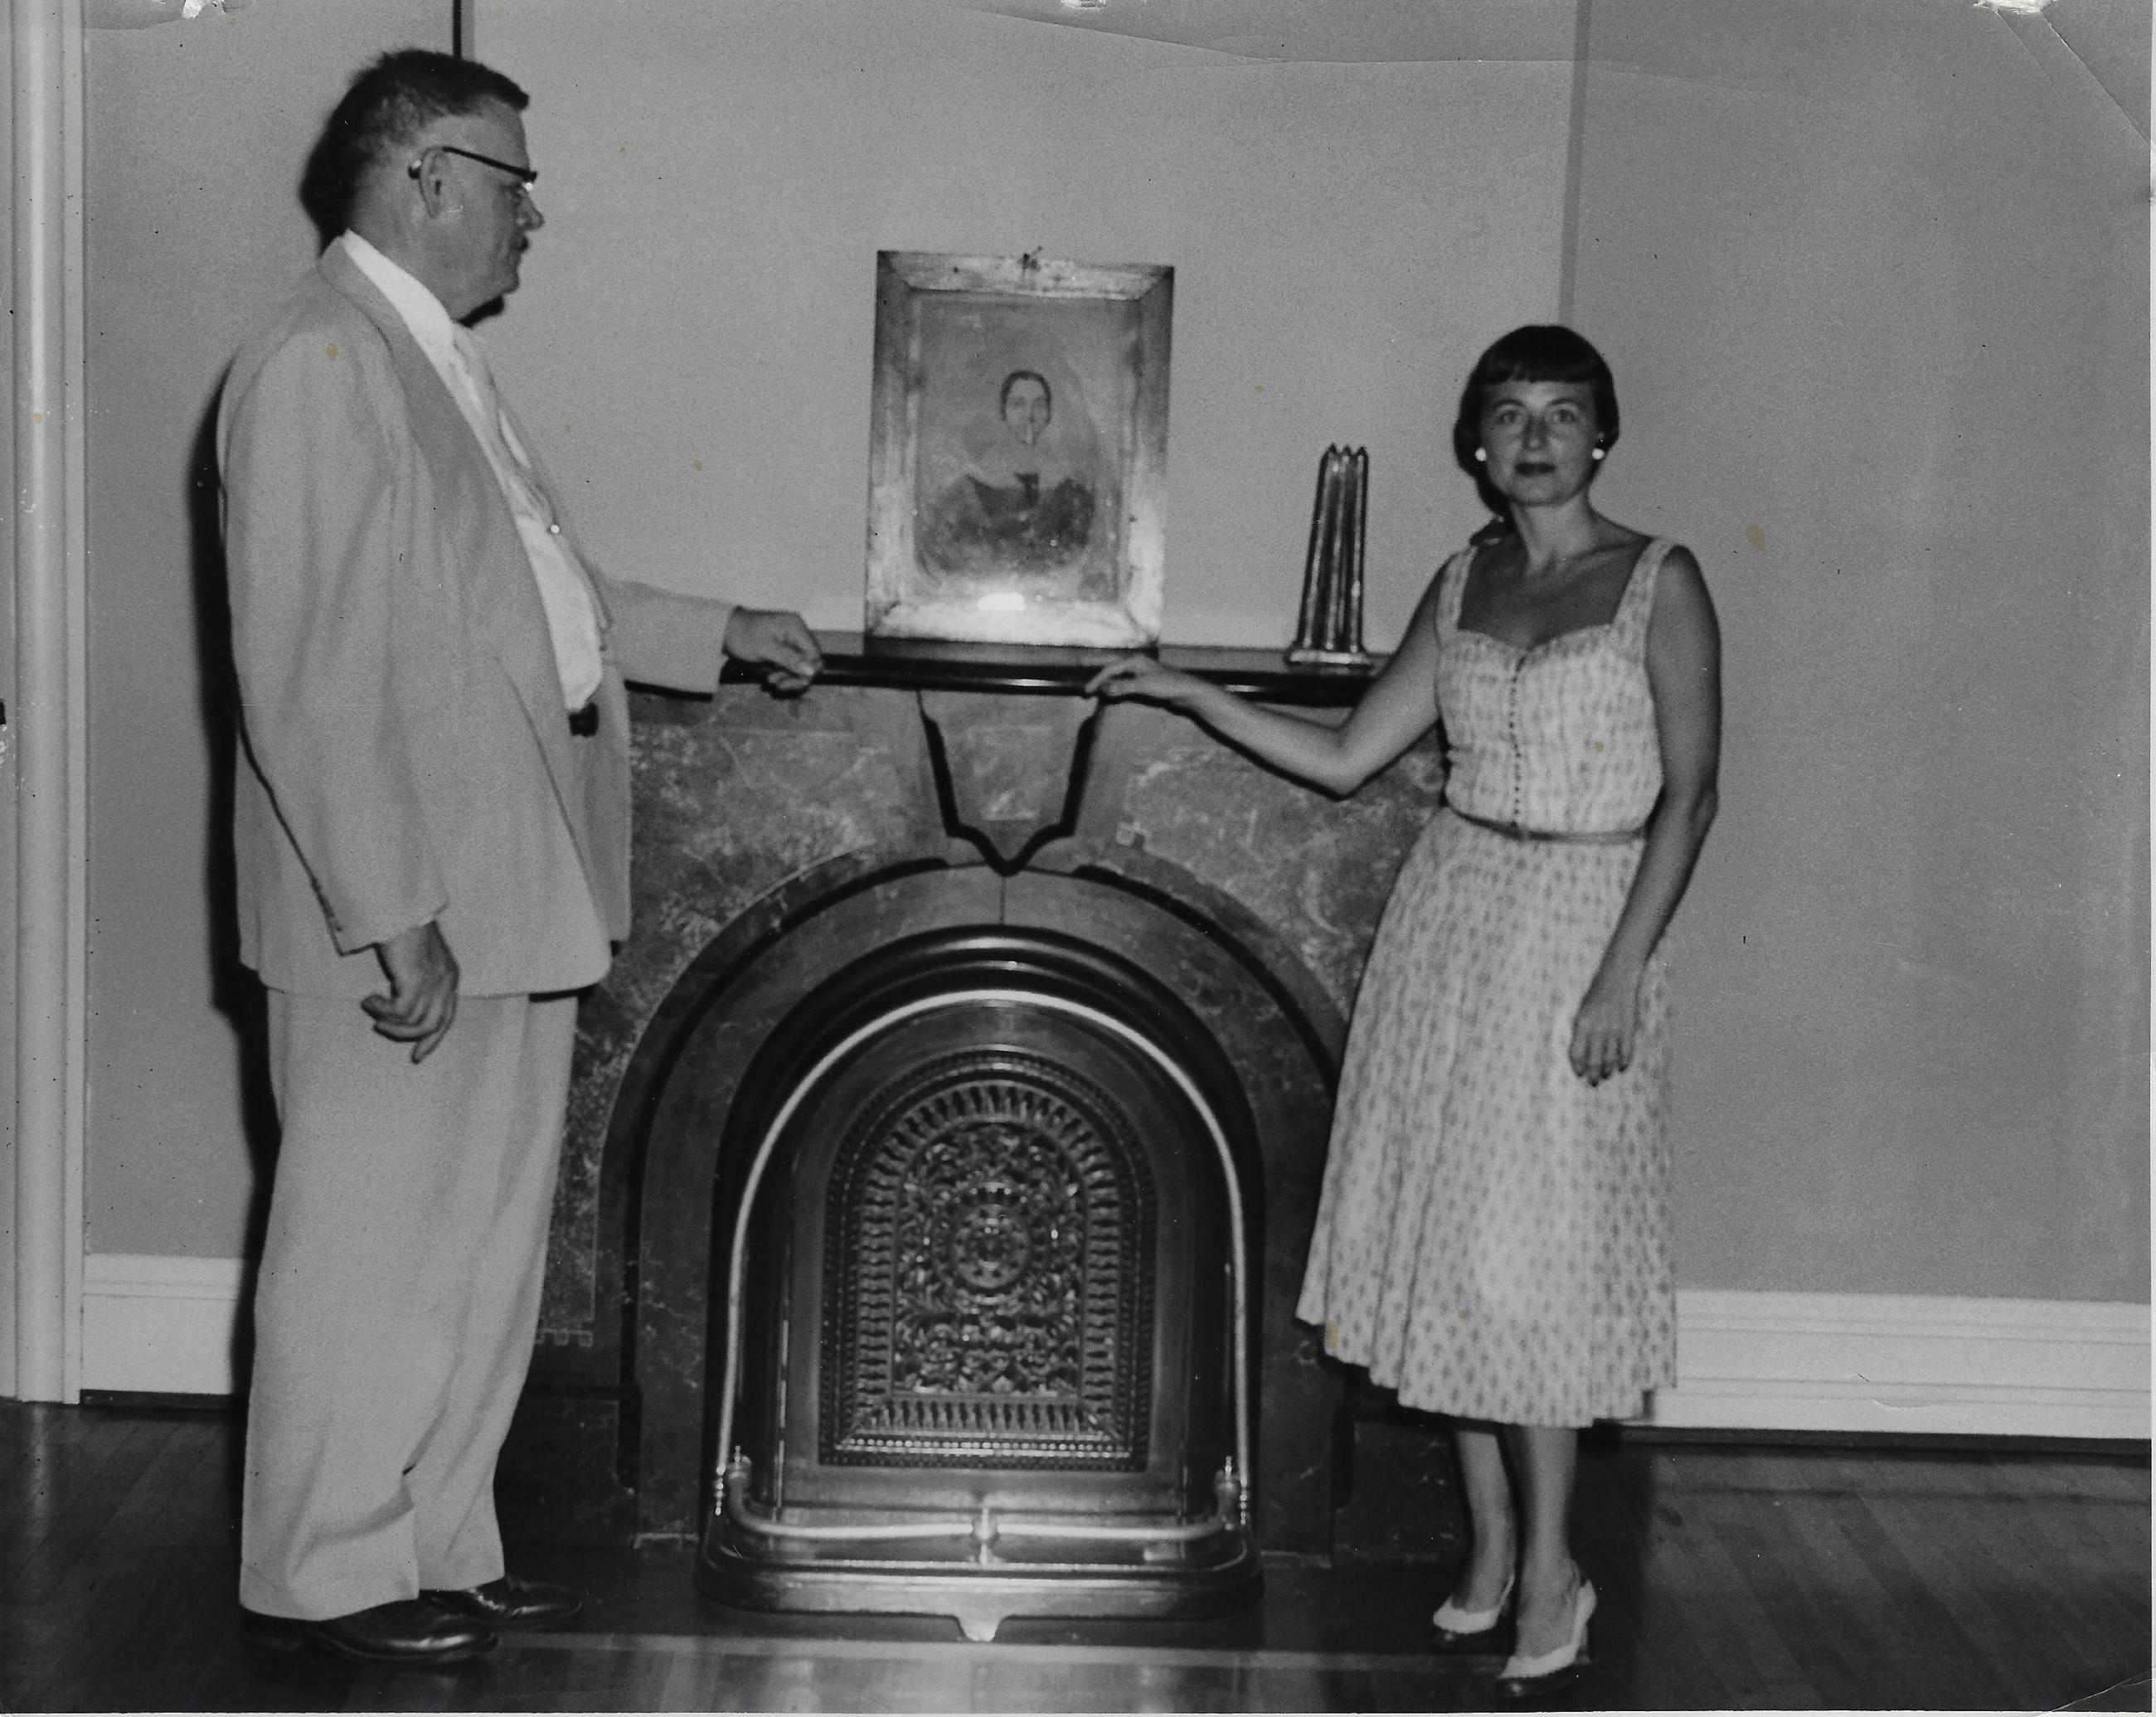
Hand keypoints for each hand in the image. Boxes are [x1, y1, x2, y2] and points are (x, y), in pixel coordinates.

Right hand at [363, 919, 459, 1062]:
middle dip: (408, 1036)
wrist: (398, 911)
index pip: (447, 1017)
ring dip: (389, 1021)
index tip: (418, 1054)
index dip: (433, 1038)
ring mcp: (434, 982)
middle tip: (383, 1031)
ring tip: (371, 1009)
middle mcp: (446, 982)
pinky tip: (369, 1000)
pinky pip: (400, 1012)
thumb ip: (417, 981)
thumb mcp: (417, 959)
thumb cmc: (402, 931)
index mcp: (450, 977)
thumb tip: (402, 1006)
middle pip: (433, 1025)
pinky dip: (382, 1010)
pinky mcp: (417, 981)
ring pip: (415, 1022)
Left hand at [724, 608, 821, 693]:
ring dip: (789, 677)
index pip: (815, 653)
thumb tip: (813, 672)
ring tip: (771, 681)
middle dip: (797, 676)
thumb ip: (790, 660)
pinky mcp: (785, 649)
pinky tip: (771, 678)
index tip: (791, 682)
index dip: (808, 670)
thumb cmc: (743, 636)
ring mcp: (792, 640)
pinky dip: (784, 674)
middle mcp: (798, 632)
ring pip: (802, 665)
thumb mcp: (765, 649)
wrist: (723, 631)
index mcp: (796, 626)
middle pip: (811, 660)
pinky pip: (792, 665)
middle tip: (778, 684)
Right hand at [1084, 655, 1210, 709]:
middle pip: (1111, 662)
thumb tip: (1104, 690)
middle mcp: (1136, 663)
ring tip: (1091, 673)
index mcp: (1135, 661)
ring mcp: (1140, 672)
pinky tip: (1110, 687)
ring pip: (1117, 670)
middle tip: (1080, 661)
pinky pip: (1124, 679)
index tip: (1086, 692)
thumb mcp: (1144, 686)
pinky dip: (1114, 682)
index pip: (1110, 669)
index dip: (1097, 680)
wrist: (1187, 692)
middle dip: (1095, 662)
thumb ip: (1123, 687)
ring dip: (1104, 673)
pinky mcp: (1144, 682)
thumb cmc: (1168, 686)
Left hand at [1568, 961, 1640, 1085]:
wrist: (1618, 976)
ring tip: (1606, 1075)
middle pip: (1594, 1060)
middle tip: (1594, 1083)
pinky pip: (1626, 1050)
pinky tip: (1621, 1067)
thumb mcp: (1583, 1009)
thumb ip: (1582, 1030)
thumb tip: (1582, 1053)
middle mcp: (1597, 1028)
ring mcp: (1614, 1029)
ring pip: (1610, 1058)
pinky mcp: (1629, 1027)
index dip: (1577, 1066)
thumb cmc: (1597, 993)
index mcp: (1582, 1023)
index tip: (1579, 1074)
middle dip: (1593, 1074)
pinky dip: (1623, 1061)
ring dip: (1608, 1070)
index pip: (1576, 1053)